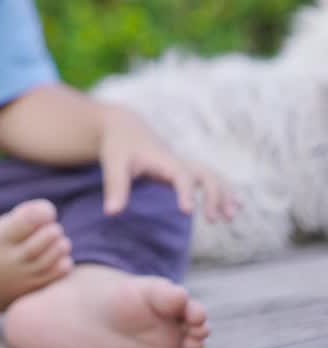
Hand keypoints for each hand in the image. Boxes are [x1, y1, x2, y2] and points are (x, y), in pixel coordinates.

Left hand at [97, 104, 239, 221]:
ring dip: (224, 195)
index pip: (181, 175)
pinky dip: (224, 191)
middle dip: (213, 195)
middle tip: (213, 220)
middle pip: (206, 174)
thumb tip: (111, 213)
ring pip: (212, 177)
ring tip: (231, 216)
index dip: (185, 192)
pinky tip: (237, 206)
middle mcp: (179, 162)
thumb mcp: (113, 163)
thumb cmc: (119, 145)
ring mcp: (184, 165)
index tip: (187, 212)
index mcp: (164, 160)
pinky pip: (210, 179)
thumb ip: (115, 186)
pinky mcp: (184, 170)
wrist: (125, 127)